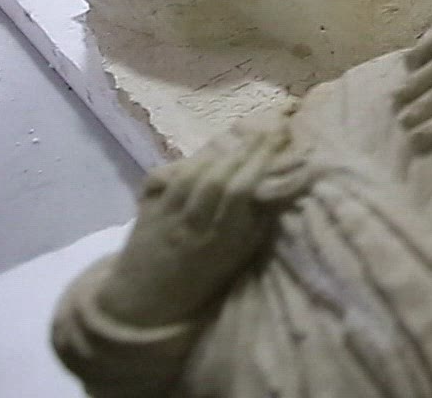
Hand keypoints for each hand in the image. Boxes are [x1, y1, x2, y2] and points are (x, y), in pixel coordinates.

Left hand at [98, 113, 308, 328]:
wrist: (146, 302)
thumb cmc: (203, 278)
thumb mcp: (239, 256)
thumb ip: (259, 222)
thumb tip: (285, 185)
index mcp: (222, 242)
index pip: (243, 192)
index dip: (262, 163)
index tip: (282, 142)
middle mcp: (196, 227)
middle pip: (221, 179)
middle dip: (248, 151)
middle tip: (269, 130)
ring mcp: (170, 217)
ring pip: (196, 177)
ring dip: (223, 153)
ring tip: (245, 139)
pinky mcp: (149, 210)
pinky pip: (171, 179)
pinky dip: (193, 162)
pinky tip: (211, 154)